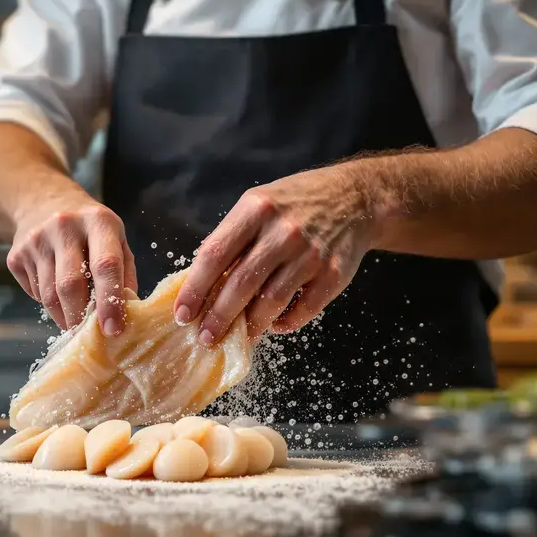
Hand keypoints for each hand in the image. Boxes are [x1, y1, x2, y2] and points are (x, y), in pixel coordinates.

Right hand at [7, 191, 137, 333]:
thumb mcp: (116, 239)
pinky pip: (33, 292)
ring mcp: (35, 239)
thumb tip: (127, 314)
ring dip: (64, 316)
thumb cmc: (90, 230)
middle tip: (90, 335)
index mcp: (98, 220)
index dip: (109, 301)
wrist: (43, 203)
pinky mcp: (16, 253)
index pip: (105, 265)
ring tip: (74, 319)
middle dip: (81, 317)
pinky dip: (47, 303)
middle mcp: (64, 225)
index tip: (112, 330)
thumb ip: (124, 274)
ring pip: (48, 295)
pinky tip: (55, 293)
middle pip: (70, 285)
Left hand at [174, 164, 378, 343]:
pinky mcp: (334, 274)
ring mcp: (310, 254)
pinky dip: (285, 323)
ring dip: (250, 325)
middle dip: (218, 317)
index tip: (182, 314)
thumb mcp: (257, 205)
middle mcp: (282, 232)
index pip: (215, 255)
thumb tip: (199, 283)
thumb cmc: (294, 205)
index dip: (194, 288)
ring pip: (271, 301)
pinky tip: (272, 326)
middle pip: (241, 284)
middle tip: (205, 337)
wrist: (354, 198)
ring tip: (236, 337)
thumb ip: (230, 239)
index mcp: (255, 210)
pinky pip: (304, 309)